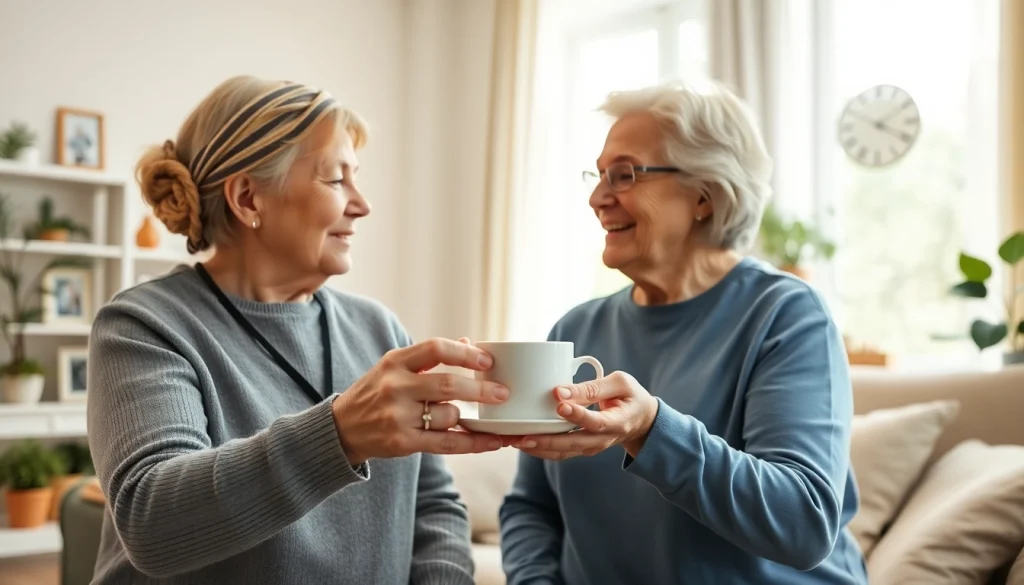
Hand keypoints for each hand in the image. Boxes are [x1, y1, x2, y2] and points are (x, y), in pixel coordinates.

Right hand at [332, 338, 508, 464]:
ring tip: (477, 419)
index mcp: (394, 361)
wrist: (341, 429)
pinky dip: (474, 443)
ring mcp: (397, 416)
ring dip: (467, 418)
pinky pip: (447, 443)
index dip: (466, 353)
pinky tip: (492, 441)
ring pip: (448, 415)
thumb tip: (469, 342)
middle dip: (480, 389)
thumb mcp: (395, 367)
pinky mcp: (402, 442)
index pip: (435, 349)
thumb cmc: (376, 393)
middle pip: (447, 384)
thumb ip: (430, 357)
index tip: (488, 361)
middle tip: (503, 393)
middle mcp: (395, 386)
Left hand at [512, 371, 658, 459]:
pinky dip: (540, 449)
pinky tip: (521, 441)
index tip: (560, 405)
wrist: (640, 420)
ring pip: (562, 453)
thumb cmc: (629, 396)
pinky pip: (559, 453)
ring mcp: (591, 447)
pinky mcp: (581, 448)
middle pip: (573, 444)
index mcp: (618, 421)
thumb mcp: (620, 383)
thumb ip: (592, 387)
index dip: (577, 415)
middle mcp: (603, 439)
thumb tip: (560, 390)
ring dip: (538, 448)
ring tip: (514, 440)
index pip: (596, 422)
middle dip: (546, 441)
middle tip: (522, 436)